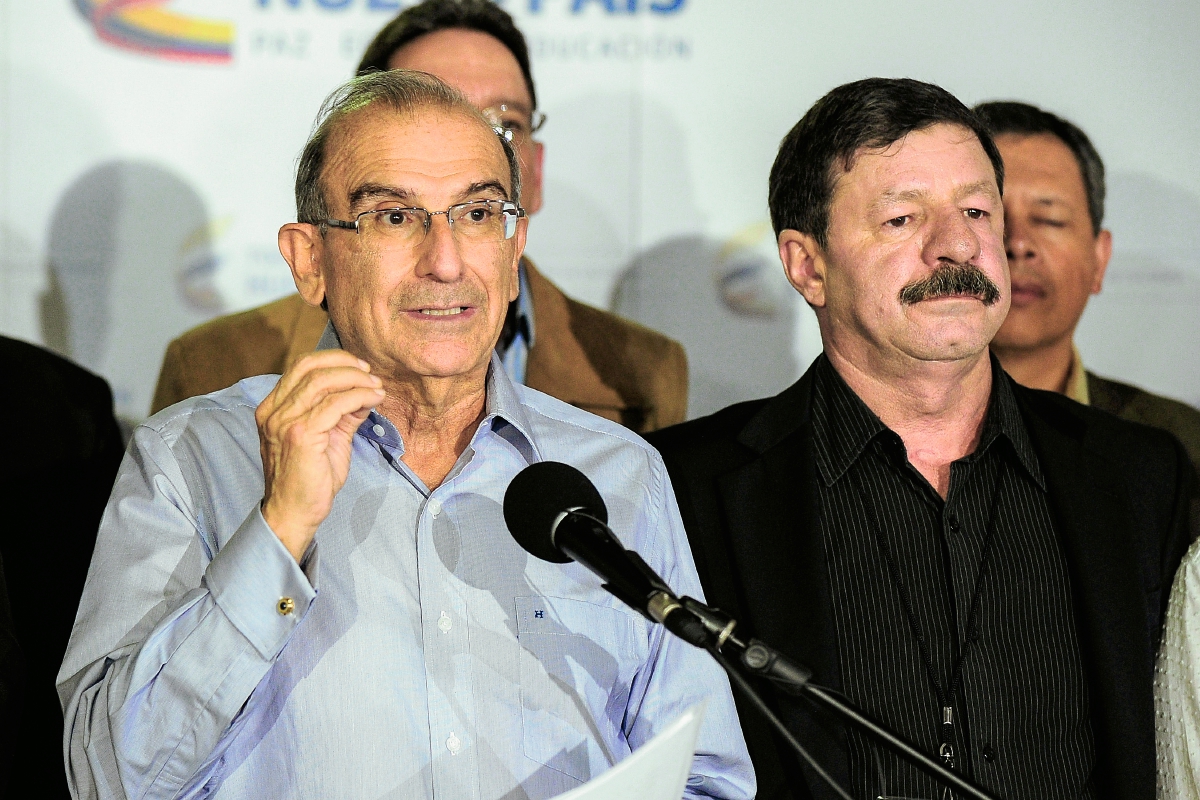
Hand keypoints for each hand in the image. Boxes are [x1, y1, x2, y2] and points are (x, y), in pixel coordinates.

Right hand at [256, 350, 384, 560]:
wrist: (294, 513)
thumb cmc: (308, 480)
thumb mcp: (327, 438)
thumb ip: (342, 414)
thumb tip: (364, 393)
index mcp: (273, 409)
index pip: (300, 367)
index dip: (332, 360)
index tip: (358, 366)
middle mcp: (273, 412)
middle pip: (310, 368)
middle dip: (346, 364)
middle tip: (370, 374)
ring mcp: (284, 422)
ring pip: (323, 382)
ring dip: (356, 380)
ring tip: (376, 386)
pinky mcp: (300, 435)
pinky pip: (334, 404)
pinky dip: (358, 396)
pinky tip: (373, 400)